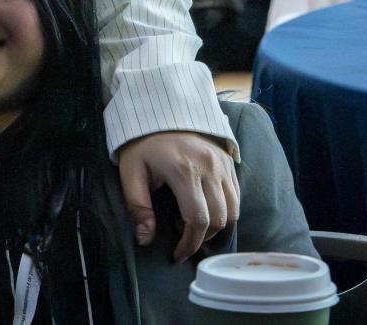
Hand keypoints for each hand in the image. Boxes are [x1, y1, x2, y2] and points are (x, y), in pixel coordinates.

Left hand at [117, 130, 239, 260]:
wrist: (161, 112)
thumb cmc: (143, 144)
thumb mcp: (130, 172)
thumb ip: (137, 206)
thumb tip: (145, 239)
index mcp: (183, 170)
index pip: (198, 220)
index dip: (189, 244)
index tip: (177, 254)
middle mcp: (209, 167)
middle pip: (219, 219)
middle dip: (201, 237)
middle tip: (182, 238)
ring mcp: (222, 164)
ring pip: (233, 210)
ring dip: (216, 225)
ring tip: (193, 224)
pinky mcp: (229, 162)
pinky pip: (236, 196)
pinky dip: (225, 210)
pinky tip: (206, 209)